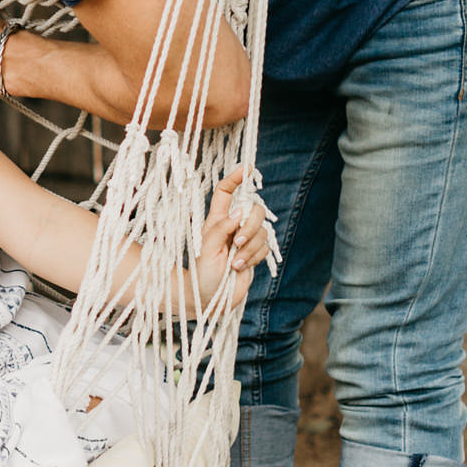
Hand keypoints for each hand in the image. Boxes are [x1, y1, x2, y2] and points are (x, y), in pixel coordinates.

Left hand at [193, 164, 270, 311]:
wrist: (209, 298)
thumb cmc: (202, 274)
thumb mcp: (207, 249)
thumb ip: (221, 229)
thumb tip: (238, 211)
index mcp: (217, 220)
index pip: (226, 192)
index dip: (236, 178)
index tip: (248, 168)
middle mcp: (233, 226)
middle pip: (253, 209)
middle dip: (250, 225)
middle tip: (237, 242)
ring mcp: (245, 239)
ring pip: (261, 230)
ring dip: (250, 248)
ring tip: (234, 263)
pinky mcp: (254, 253)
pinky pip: (264, 248)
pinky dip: (254, 258)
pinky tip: (240, 268)